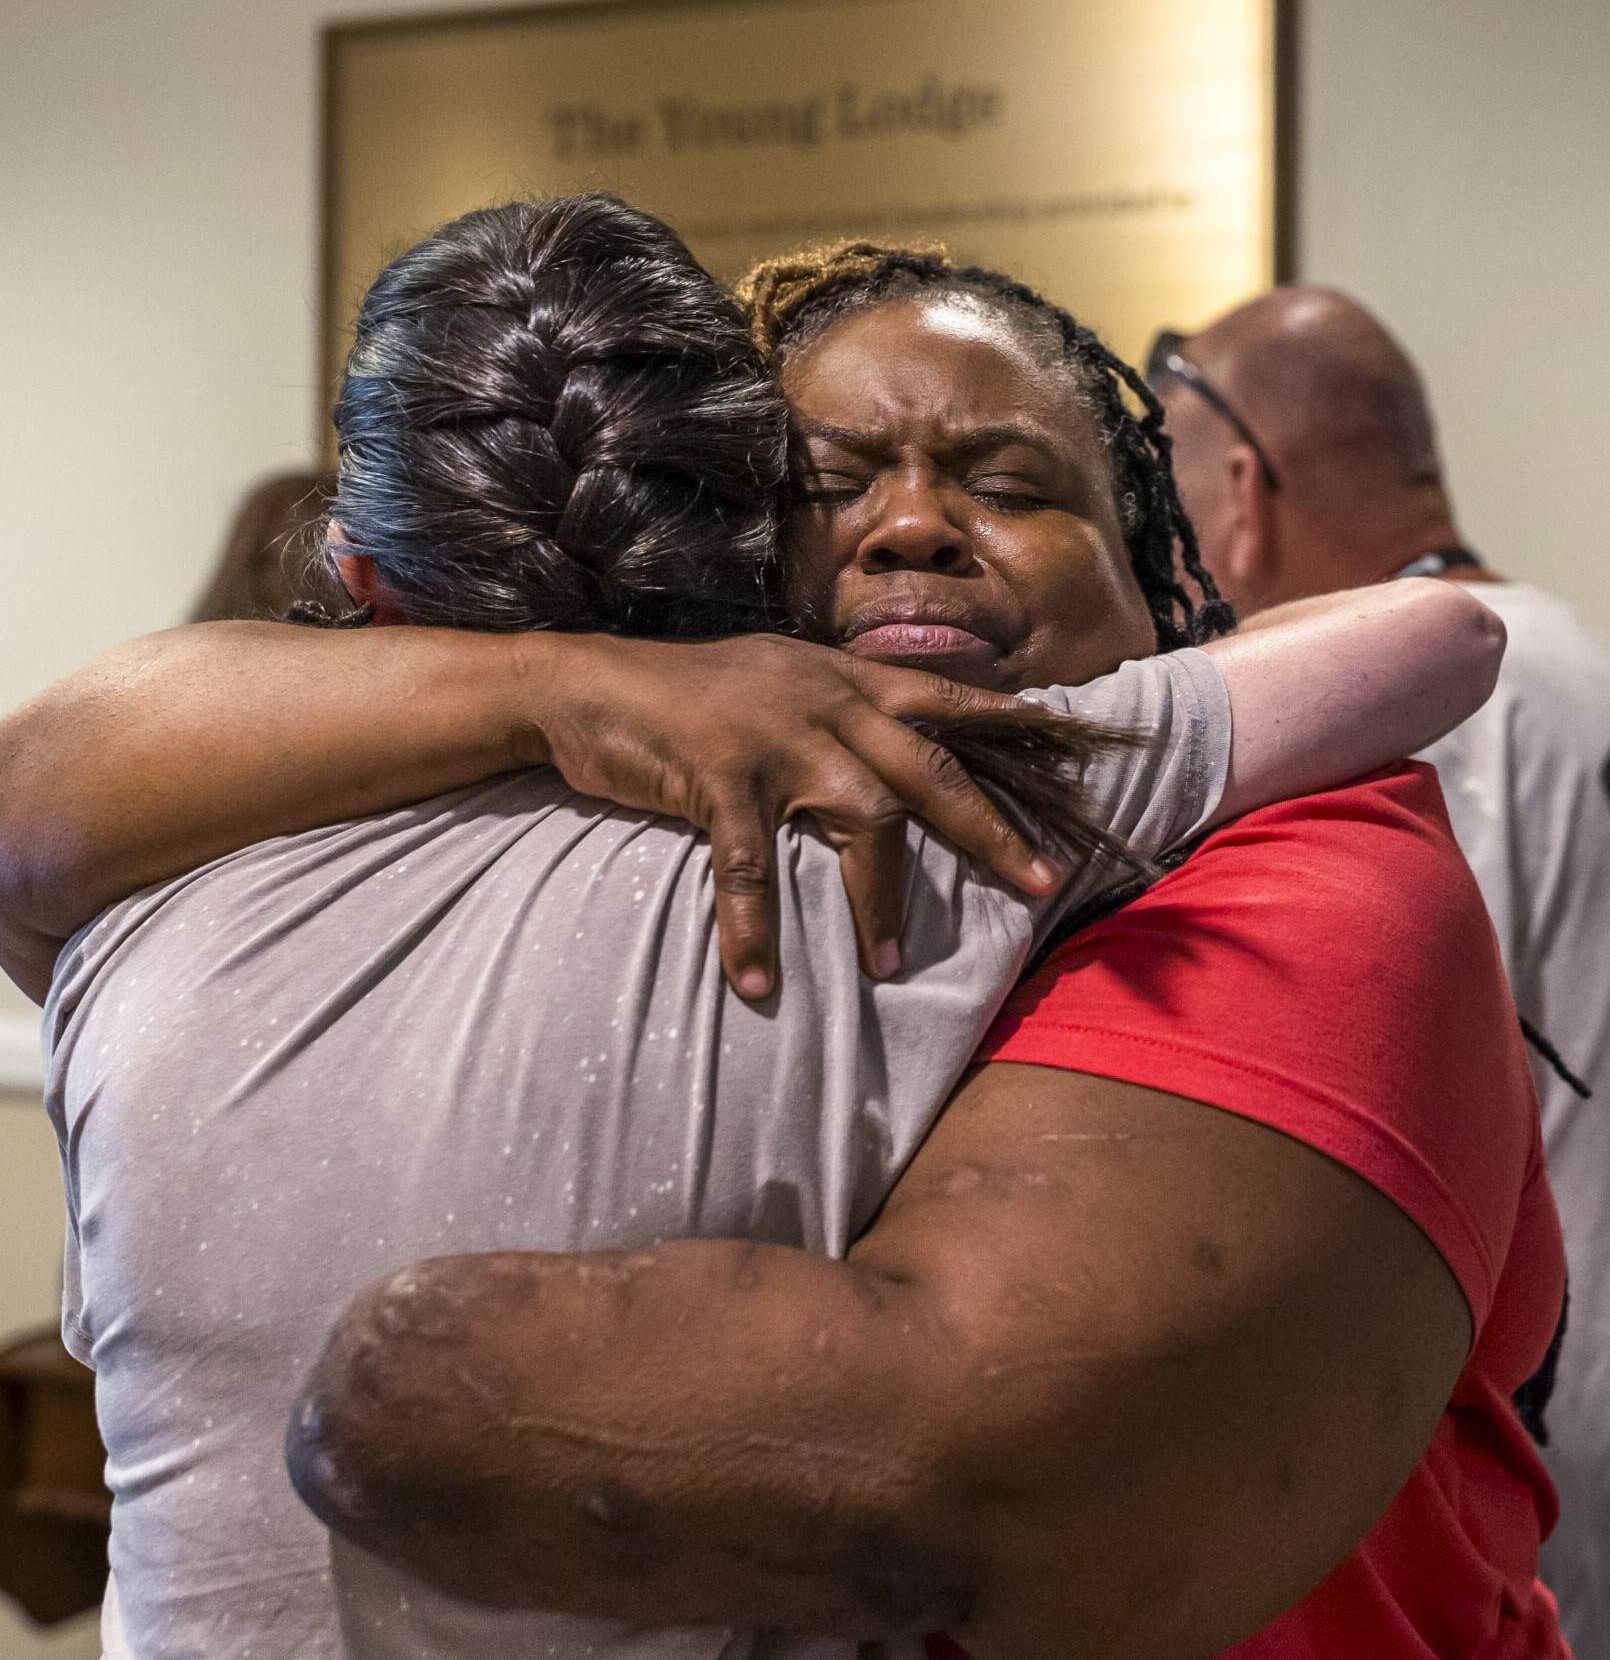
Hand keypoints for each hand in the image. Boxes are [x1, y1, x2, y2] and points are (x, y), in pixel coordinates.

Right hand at [527, 632, 1060, 996]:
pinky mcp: (719, 776)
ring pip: (862, 818)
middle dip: (991, 828)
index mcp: (841, 678)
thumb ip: (835, 702)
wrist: (590, 683)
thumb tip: (888, 735)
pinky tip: (757, 982)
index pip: (945, 698)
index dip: (1008, 726)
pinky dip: (753, 929)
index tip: (1069, 747)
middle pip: (931, 766)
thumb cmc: (684, 692)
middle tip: (1042, 881)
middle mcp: (824, 700)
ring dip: (881, 899)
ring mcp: (774, 736)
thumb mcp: (776, 677)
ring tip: (891, 963)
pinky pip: (750, 867)